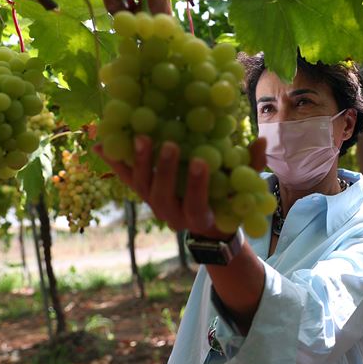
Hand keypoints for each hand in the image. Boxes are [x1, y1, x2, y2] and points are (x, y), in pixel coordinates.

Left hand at [95, 136, 267, 239]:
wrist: (206, 227)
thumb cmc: (227, 204)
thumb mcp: (242, 192)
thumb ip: (250, 168)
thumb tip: (261, 140)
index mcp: (198, 217)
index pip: (195, 203)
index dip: (197, 185)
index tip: (201, 161)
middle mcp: (170, 214)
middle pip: (162, 195)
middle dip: (164, 170)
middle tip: (170, 144)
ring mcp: (153, 203)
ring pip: (141, 186)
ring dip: (139, 162)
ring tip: (140, 137)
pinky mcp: (141, 192)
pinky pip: (125, 178)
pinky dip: (114, 161)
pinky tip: (101, 143)